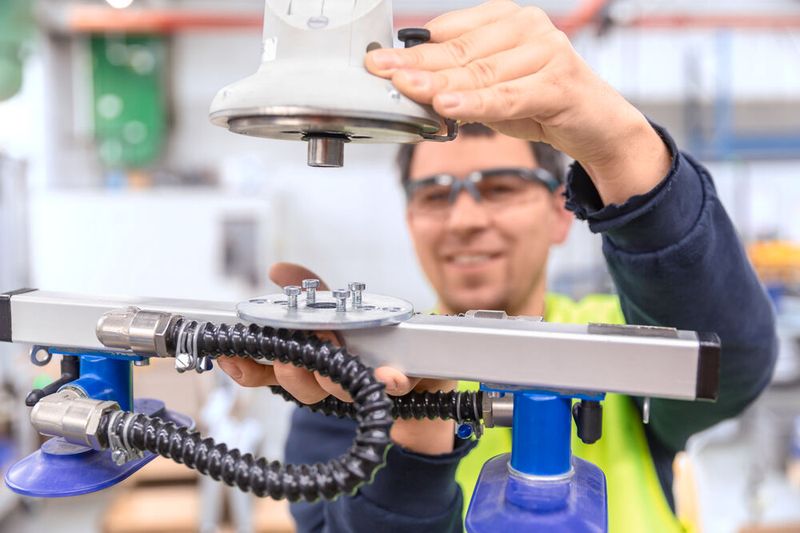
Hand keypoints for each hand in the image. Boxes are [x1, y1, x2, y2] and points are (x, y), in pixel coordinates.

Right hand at [217, 262, 456, 454]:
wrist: (424, 374)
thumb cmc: (373, 341)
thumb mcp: (338, 309)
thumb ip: (310, 292)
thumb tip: (277, 269)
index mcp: (308, 362)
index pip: (265, 370)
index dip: (246, 367)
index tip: (231, 356)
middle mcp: (328, 382)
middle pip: (298, 383)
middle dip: (294, 370)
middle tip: (296, 350)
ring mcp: (361, 386)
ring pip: (338, 390)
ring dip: (330, 373)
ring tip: (334, 351)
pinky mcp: (398, 387)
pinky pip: (392, 386)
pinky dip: (390, 380)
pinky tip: (390, 375)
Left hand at [366, 0, 670, 204]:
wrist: (597, 125)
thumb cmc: (541, 103)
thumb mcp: (493, 90)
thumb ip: (459, 83)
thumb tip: (411, 85)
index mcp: (507, 19)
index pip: (450, 33)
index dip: (413, 50)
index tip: (380, 62)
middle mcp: (528, 27)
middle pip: (461, 52)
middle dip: (417, 66)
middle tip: (382, 74)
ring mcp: (547, 51)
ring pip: (482, 74)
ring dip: (440, 85)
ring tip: (407, 90)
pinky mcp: (559, 82)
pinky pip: (509, 97)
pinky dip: (477, 105)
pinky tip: (448, 107)